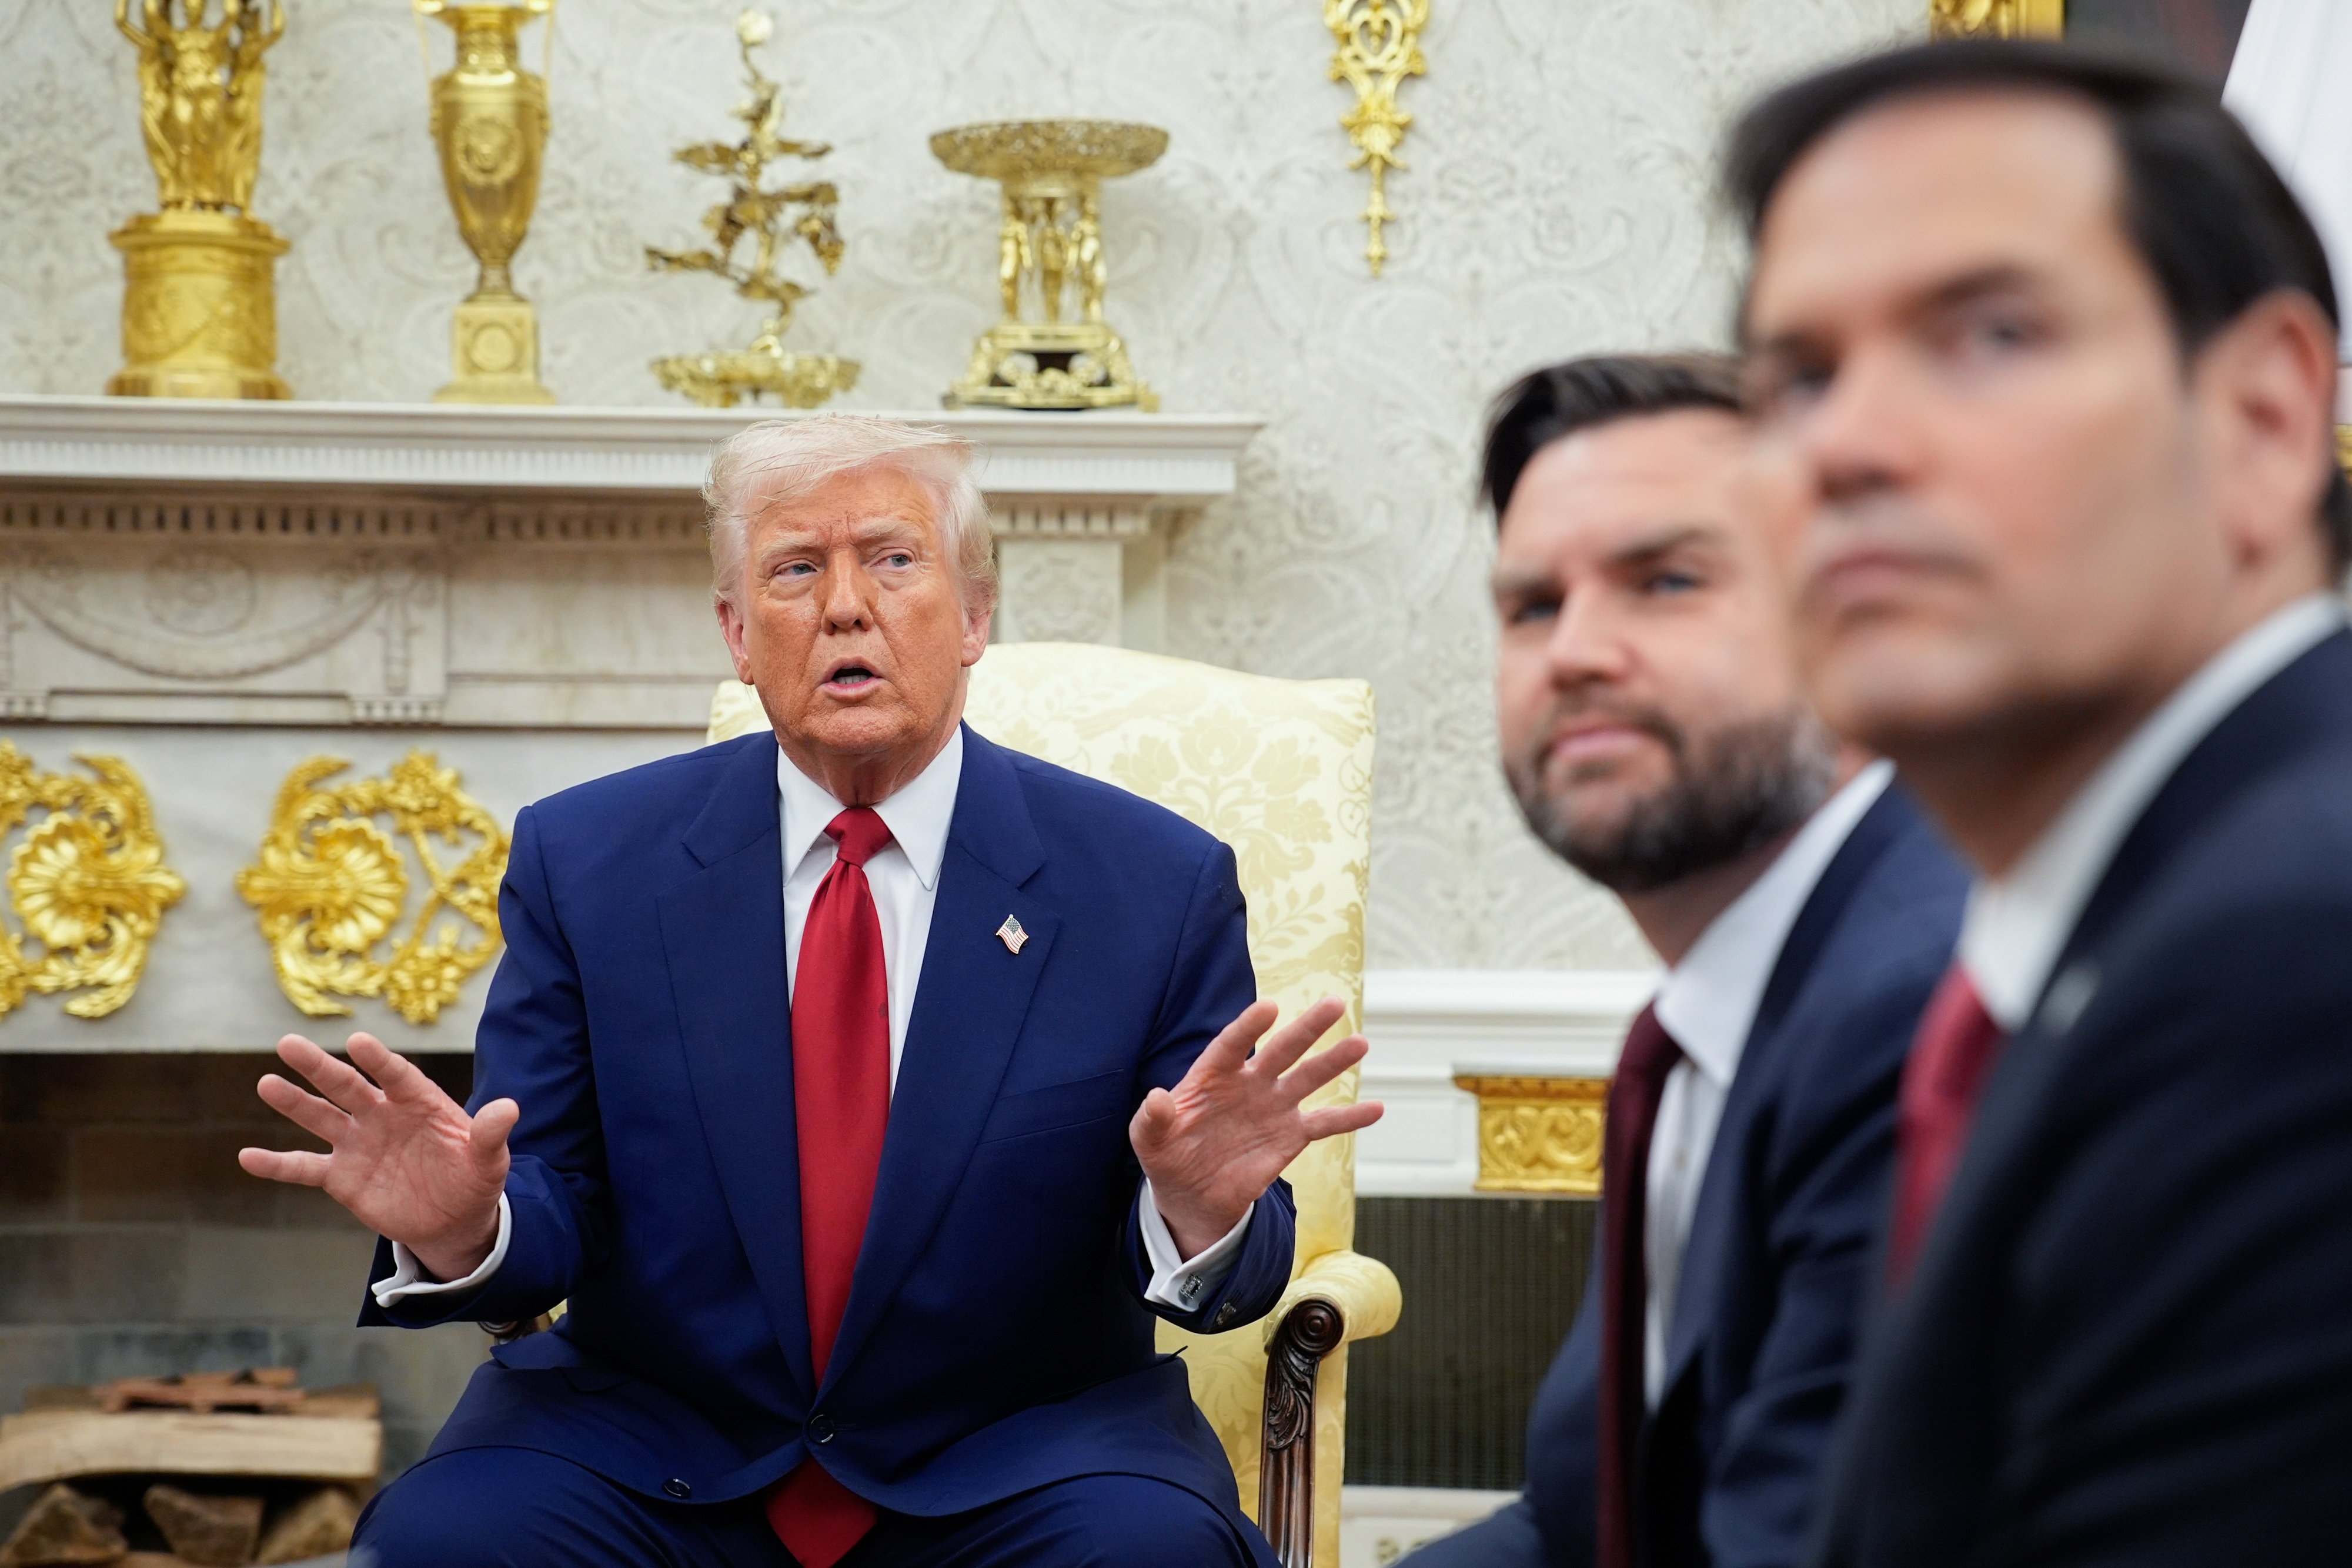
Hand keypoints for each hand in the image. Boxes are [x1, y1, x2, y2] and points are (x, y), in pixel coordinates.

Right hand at [238, 1032, 516, 1283]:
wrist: (454, 1218)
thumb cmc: (473, 1178)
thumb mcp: (490, 1160)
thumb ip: (492, 1134)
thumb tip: (510, 1108)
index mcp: (418, 1103)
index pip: (396, 1075)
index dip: (379, 1061)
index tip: (358, 1042)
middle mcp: (382, 1115)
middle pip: (347, 1086)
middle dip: (319, 1067)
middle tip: (289, 1043)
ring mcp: (358, 1144)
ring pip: (320, 1117)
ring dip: (293, 1102)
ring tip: (266, 1082)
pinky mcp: (342, 1177)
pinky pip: (304, 1168)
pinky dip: (277, 1164)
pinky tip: (247, 1157)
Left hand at [1131, 996, 1383, 1259]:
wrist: (1192, 1193)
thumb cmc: (1168, 1155)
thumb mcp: (1149, 1140)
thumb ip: (1153, 1119)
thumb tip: (1157, 1098)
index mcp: (1213, 1075)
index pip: (1232, 1044)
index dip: (1249, 1026)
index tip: (1269, 1007)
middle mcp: (1249, 1083)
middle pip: (1281, 1050)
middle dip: (1307, 1028)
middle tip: (1335, 1003)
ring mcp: (1273, 1107)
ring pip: (1308, 1078)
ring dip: (1334, 1061)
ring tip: (1360, 1043)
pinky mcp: (1290, 1136)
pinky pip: (1324, 1124)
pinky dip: (1350, 1118)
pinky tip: (1377, 1109)